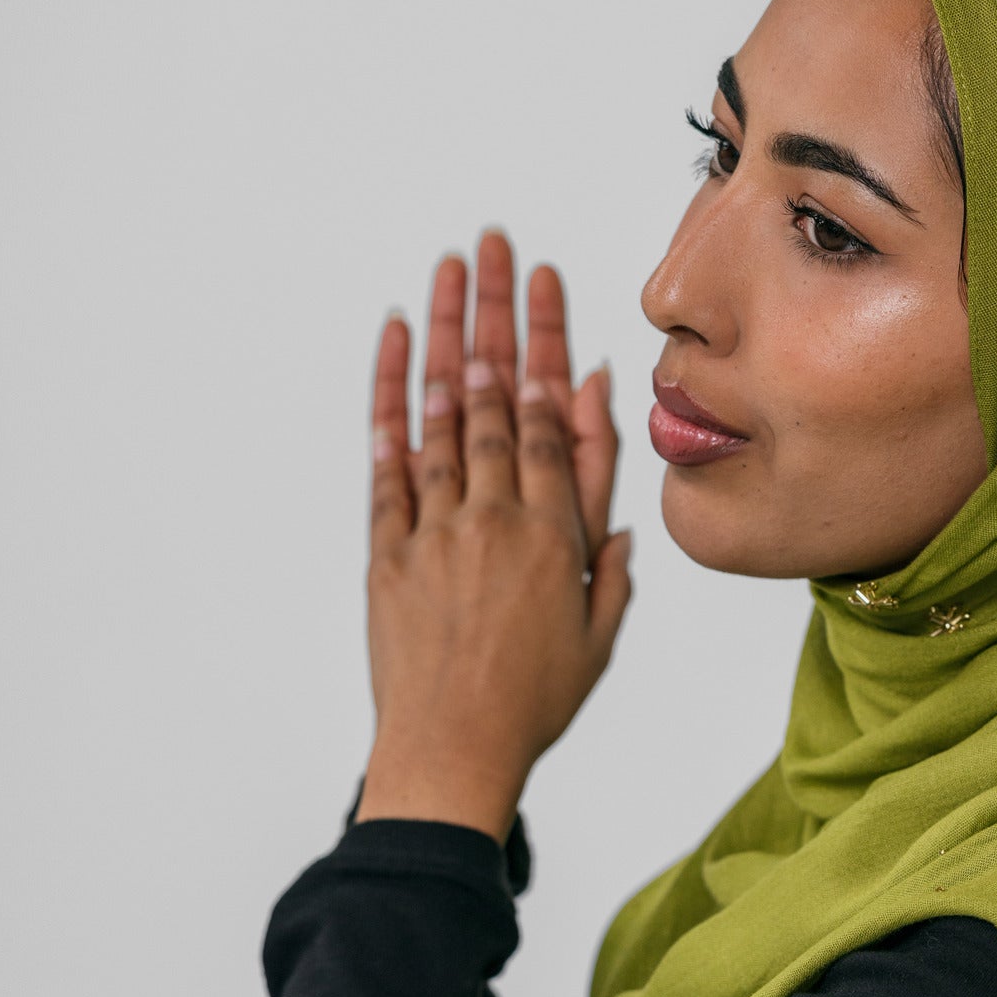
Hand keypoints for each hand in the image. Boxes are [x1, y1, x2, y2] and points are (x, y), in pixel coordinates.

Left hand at [355, 230, 631, 838]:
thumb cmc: (533, 700)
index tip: (545, 282)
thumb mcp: (599, 624)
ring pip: (442, 412)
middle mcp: (493, 516)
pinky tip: (393, 345)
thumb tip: (609, 482)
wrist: (453, 752)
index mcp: (553, 533)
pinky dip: (389, 398)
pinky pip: (387, 458)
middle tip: (492, 245)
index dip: (545, 339)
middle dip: (493, 312)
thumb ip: (606, 544)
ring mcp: (436, 527)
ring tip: (449, 270)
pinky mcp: (388, 549)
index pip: (547, 413)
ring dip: (444, 334)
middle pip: (494, 394)